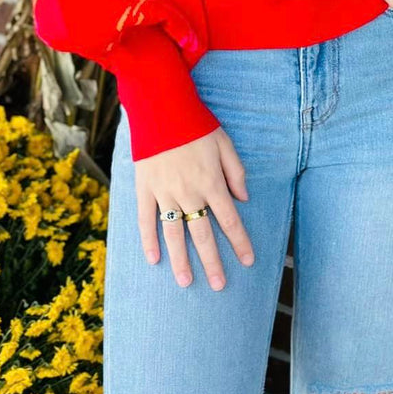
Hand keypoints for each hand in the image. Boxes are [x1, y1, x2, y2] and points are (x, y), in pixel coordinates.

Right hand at [135, 126, 254, 290]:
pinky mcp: (145, 189)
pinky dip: (148, 241)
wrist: (162, 108)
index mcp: (212, 183)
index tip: (247, 261)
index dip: (239, 242)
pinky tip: (153, 260)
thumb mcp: (225, 143)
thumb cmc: (197, 125)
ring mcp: (165, 193)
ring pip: (175, 233)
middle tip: (220, 285)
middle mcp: (190, 193)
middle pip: (203, 234)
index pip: (230, 220)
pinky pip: (146, 220)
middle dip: (213, 262)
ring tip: (186, 282)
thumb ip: (236, 172)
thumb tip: (243, 199)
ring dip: (181, 260)